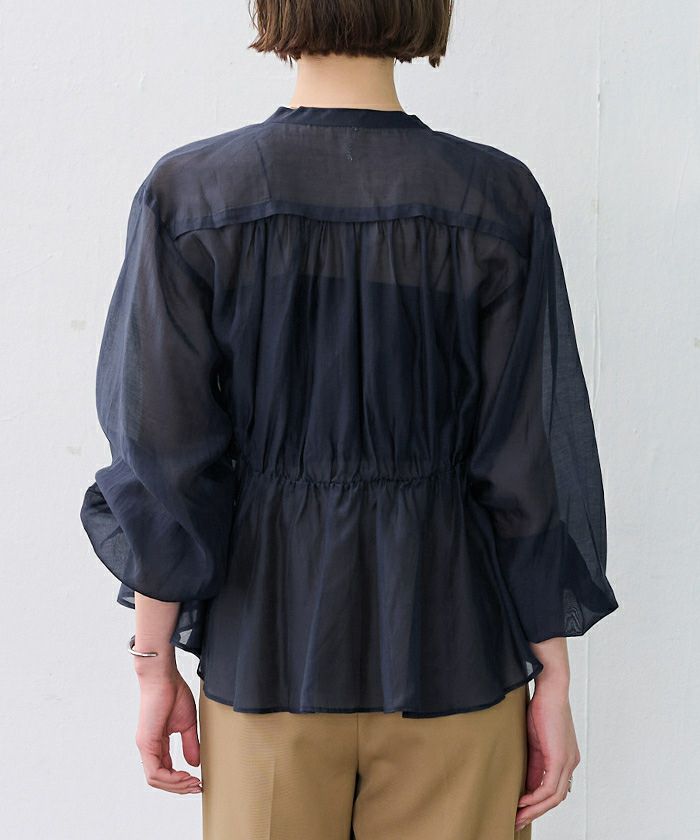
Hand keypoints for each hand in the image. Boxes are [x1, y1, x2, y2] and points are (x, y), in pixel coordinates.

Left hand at [134, 669, 202, 794]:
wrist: (164, 676)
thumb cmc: (174, 693)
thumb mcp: (187, 723)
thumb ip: (189, 744)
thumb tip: (195, 764)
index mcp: (157, 743)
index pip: (165, 770)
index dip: (181, 780)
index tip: (198, 780)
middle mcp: (148, 747)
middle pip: (159, 779)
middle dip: (179, 787)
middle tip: (197, 787)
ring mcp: (145, 746)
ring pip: (155, 779)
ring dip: (176, 785)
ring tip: (193, 783)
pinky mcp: (146, 743)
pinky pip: (154, 772)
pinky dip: (171, 778)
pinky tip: (185, 776)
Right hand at [514, 678, 580, 831]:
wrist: (551, 690)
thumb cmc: (541, 708)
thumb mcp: (535, 740)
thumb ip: (534, 762)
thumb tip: (527, 783)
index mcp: (566, 758)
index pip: (554, 789)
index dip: (538, 803)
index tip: (520, 810)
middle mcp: (571, 762)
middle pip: (556, 798)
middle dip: (536, 812)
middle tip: (517, 820)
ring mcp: (568, 761)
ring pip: (554, 797)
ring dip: (535, 809)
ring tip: (517, 816)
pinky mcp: (560, 758)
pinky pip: (549, 787)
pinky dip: (536, 797)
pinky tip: (522, 801)